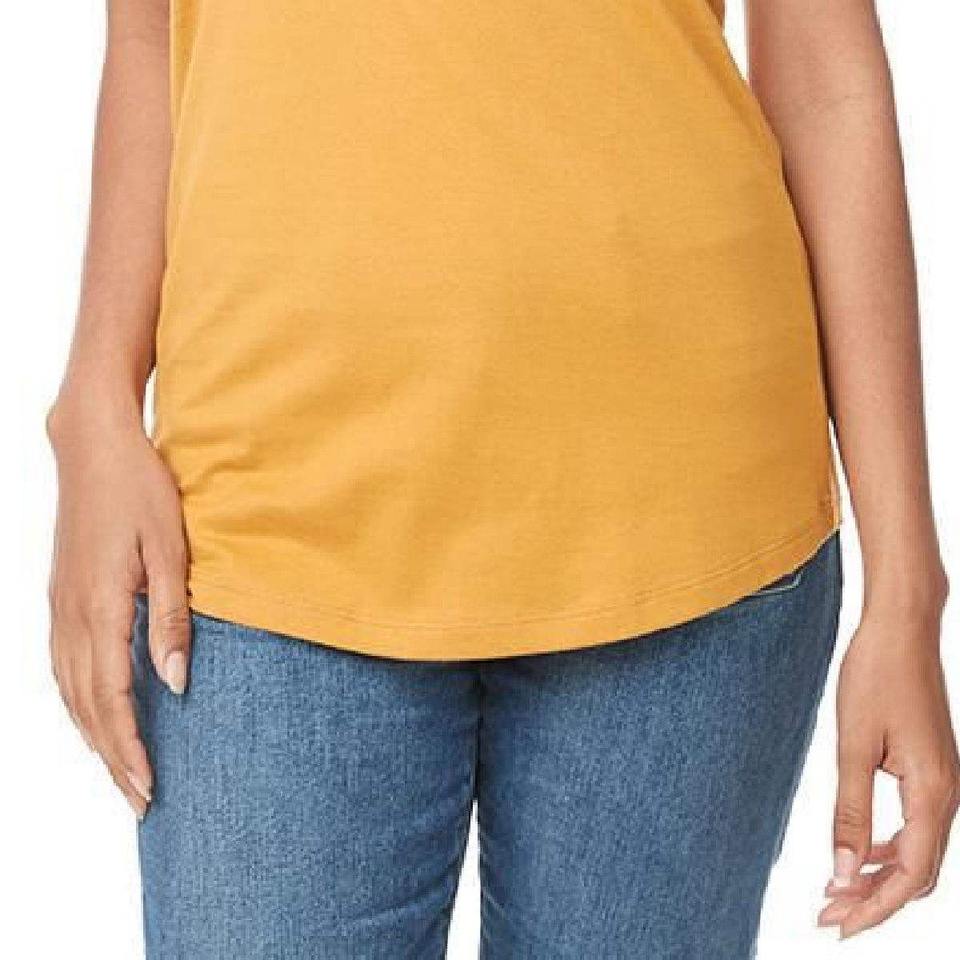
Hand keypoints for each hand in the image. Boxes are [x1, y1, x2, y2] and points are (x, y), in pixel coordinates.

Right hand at [47, 401, 190, 818]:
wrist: (94, 447)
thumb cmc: (140, 491)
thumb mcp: (170, 551)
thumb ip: (172, 619)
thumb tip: (176, 684)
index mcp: (100, 608)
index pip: (112, 699)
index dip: (130, 748)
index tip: (150, 788)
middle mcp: (71, 616)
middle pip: (86, 707)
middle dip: (113, 757)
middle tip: (141, 800)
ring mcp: (59, 607)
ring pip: (69, 692)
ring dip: (94, 736)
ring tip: (120, 771)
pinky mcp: (60, 597)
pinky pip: (63, 666)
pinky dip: (78, 703)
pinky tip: (93, 715)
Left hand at [819, 594, 959, 938]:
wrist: (901, 629)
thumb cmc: (875, 676)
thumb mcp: (853, 745)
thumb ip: (850, 811)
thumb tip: (843, 873)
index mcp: (932, 793)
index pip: (908, 876)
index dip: (873, 907)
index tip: (835, 926)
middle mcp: (947, 794)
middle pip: (918, 873)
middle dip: (875, 900)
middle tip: (828, 915)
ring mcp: (943, 782)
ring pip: (919, 852)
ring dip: (880, 875)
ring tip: (836, 890)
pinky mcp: (931, 769)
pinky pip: (917, 826)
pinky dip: (888, 847)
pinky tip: (860, 850)